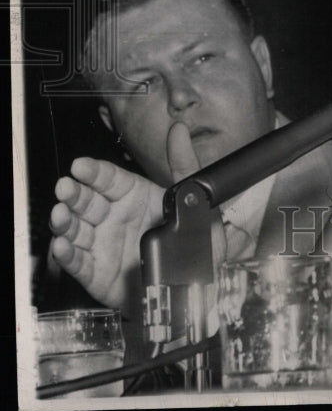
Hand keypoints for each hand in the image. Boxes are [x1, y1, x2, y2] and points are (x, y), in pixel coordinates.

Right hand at [48, 122, 202, 312]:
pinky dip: (68, 255)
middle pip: (88, 202)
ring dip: (65, 222)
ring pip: (77, 230)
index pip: (109, 179)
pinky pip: (79, 262)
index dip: (94, 172)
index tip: (81, 165)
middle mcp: (115, 217)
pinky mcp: (97, 272)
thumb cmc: (189, 238)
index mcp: (134, 196)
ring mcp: (104, 243)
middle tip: (65, 187)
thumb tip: (178, 130)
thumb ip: (183, 163)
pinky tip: (62, 245)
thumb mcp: (192, 196)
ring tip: (60, 215)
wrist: (192, 280)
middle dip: (74, 194)